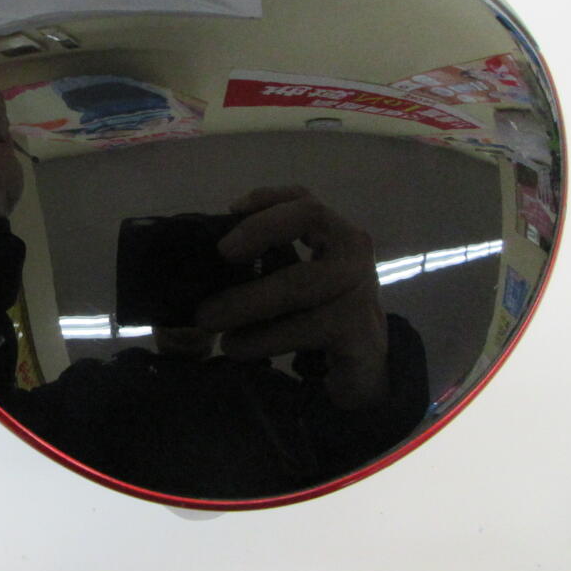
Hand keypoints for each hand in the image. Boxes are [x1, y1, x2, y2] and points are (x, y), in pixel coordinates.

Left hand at [195, 186, 387, 409]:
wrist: (364, 372)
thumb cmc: (318, 319)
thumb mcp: (295, 283)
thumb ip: (266, 263)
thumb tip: (206, 259)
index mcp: (336, 237)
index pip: (304, 199)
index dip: (268, 197)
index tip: (231, 209)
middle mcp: (353, 255)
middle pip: (306, 220)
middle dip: (255, 233)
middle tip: (216, 257)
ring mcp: (360, 292)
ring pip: (297, 283)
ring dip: (244, 301)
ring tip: (208, 320)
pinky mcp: (359, 333)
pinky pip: (302, 329)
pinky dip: (261, 338)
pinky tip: (236, 347)